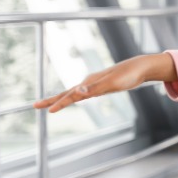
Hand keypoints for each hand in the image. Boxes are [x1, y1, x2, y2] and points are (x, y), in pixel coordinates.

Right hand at [33, 54, 175, 112]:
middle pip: (67, 92)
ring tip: (51, 104)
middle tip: (35, 105)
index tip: (47, 111)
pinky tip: (77, 97)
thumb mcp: (112, 84)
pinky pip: (84, 92)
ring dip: (62, 98)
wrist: (141, 67)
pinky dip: (76, 96)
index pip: (70, 95)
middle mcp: (89, 82)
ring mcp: (95, 83)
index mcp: (89, 83)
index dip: (59, 103)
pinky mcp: (102, 84)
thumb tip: (77, 92)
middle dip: (52, 100)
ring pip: (74, 92)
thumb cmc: (128, 75)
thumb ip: (94, 89)